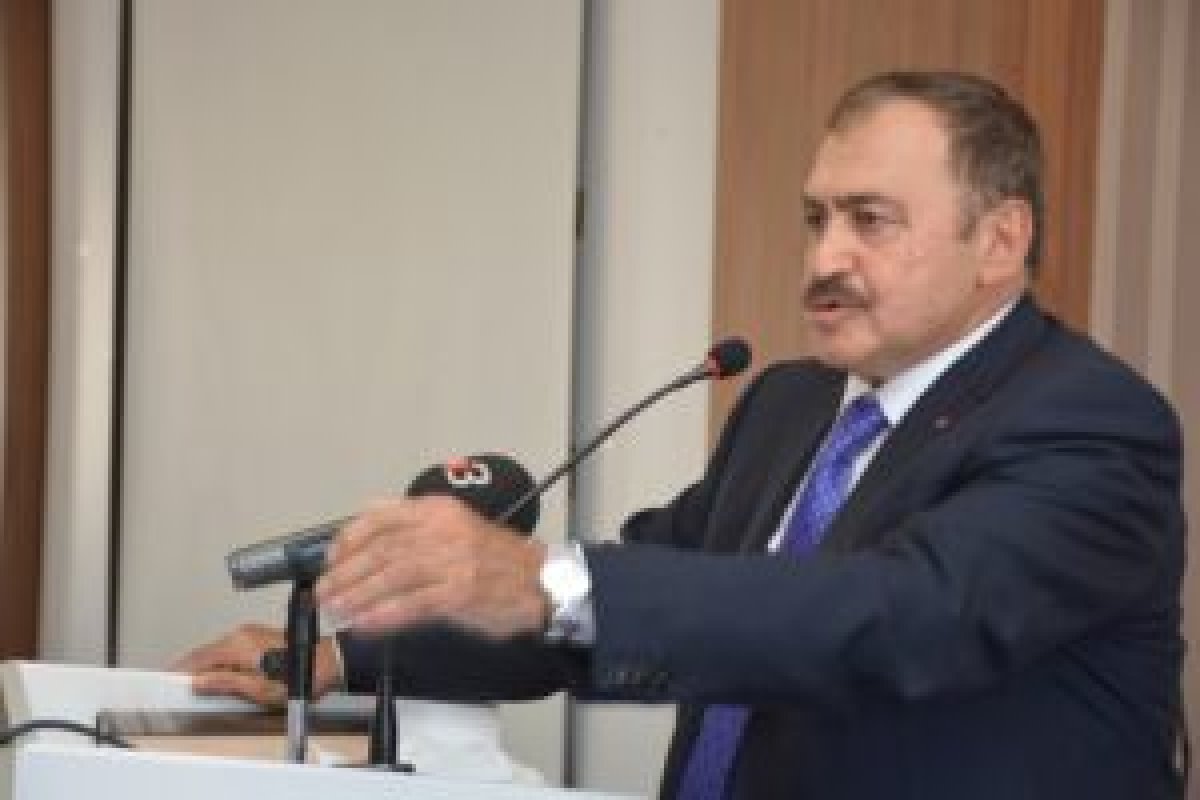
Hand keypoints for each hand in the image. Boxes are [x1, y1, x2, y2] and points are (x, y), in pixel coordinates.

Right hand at [171, 623, 341, 707]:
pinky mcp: (257, 634)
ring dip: (207, 664)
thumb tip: (198, 681)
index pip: (198, 658)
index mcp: (237, 645)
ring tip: (198, 683)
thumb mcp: (257, 689)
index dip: (181, 669)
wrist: (326, 662)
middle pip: (206, 652)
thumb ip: (225, 683)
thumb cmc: (297, 678)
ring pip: (218, 649)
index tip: (166, 680)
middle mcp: (241, 633)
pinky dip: (221, 659)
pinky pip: (230, 647)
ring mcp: (250, 632)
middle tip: (179, 685)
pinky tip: (219, 672)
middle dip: (193, 668)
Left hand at [316, 494, 549, 639]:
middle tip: (325, 590)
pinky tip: (366, 624)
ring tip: (338, 609)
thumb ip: (415, 528)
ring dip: (358, 595)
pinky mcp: (460, 593)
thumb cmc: (498, 560)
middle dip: (346, 573)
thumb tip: (369, 539)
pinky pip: (411, 604)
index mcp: (439, 510)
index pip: (381, 517)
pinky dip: (383, 615)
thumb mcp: (456, 527)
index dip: (349, 538)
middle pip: (381, 549)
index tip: (331, 558)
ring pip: (391, 576)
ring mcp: (453, 561)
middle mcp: (444, 530)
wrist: (541, 581)